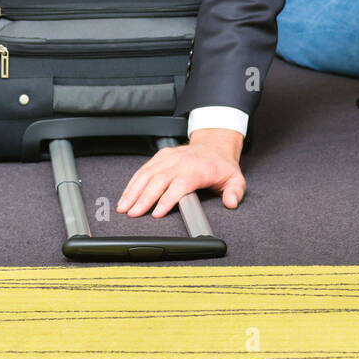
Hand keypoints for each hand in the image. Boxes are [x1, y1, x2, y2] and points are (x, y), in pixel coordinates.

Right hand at [116, 128, 245, 218]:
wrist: (214, 145)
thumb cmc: (221, 166)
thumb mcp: (235, 178)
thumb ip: (235, 191)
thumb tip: (232, 202)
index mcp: (197, 169)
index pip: (180, 184)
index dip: (167, 199)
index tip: (157, 213)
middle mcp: (180, 162)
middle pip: (158, 180)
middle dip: (144, 198)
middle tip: (133, 214)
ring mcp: (169, 157)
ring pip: (147, 174)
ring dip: (133, 191)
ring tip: (123, 207)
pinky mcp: (160, 156)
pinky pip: (144, 169)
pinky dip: (133, 183)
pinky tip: (126, 195)